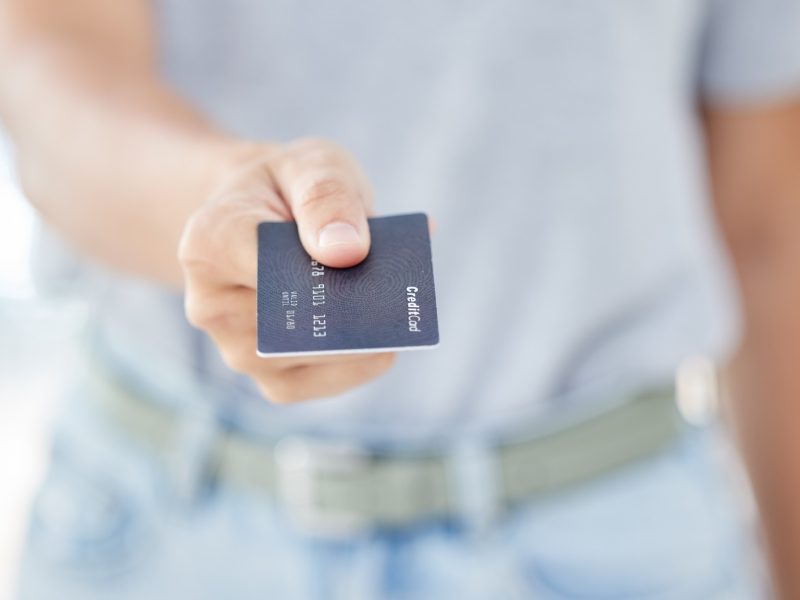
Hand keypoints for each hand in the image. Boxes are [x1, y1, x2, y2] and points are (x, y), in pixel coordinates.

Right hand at [178, 138, 395, 402]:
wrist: (264, 219)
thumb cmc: (288, 190)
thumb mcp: (310, 164)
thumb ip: (326, 195)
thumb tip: (346, 250)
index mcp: (208, 241)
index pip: (261, 262)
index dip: (312, 263)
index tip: (356, 252)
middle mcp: (210, 305)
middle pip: (291, 319)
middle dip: (350, 308)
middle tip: (397, 293)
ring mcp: (237, 349)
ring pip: (309, 358)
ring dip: (362, 337)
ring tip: (396, 309)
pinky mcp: (270, 378)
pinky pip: (321, 382)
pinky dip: (361, 361)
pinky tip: (385, 340)